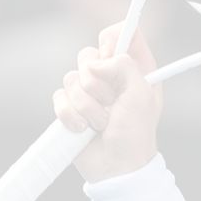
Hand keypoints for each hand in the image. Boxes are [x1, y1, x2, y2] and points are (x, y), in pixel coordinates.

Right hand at [55, 23, 161, 182]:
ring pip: (71, 77)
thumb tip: (95, 62)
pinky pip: (58, 97)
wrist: (116, 167)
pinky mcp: (70, 106)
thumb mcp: (141, 96)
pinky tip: (83, 129)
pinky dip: (70, 115)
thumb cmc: (136, 134)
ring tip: (101, 123)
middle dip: (96, 82)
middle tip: (111, 103)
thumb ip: (124, 67)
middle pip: (89, 54)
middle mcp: (111, 76)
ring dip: (87, 105)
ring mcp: (89, 91)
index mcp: (136, 69)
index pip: (123, 33)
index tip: (110, 53)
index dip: (112, 38)